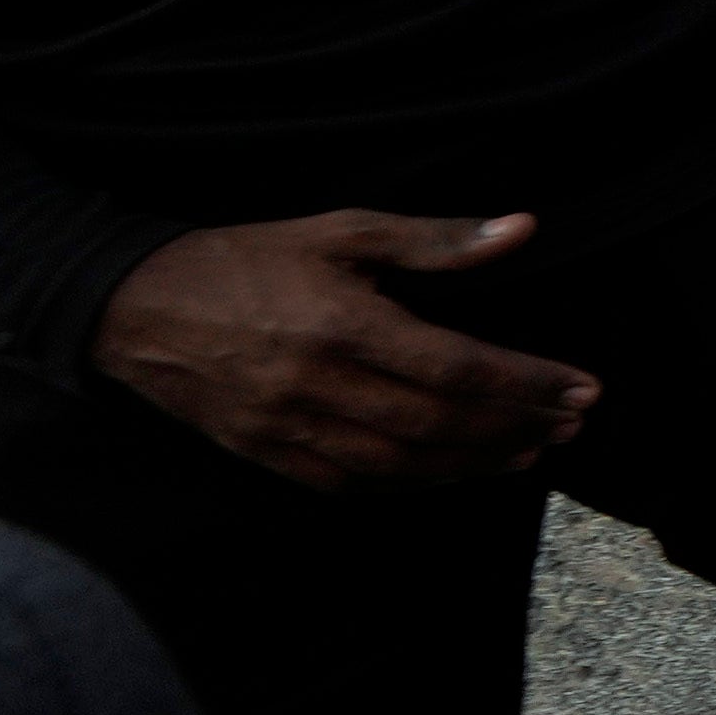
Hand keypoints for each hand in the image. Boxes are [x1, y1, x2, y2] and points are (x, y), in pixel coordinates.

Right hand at [91, 210, 579, 488]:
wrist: (132, 306)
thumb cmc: (245, 258)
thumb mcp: (340, 231)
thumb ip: (434, 239)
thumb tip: (522, 229)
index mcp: (341, 323)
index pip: (458, 367)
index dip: (528, 384)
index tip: (583, 390)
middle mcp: (316, 384)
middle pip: (438, 425)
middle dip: (514, 430)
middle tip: (568, 427)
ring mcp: (286, 427)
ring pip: (399, 465)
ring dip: (473, 465)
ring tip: (527, 453)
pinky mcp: (263, 453)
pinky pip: (351, 484)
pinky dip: (411, 484)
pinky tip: (452, 471)